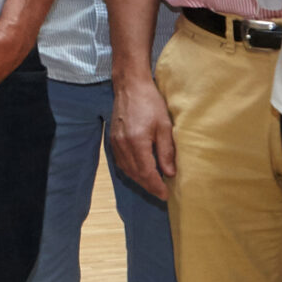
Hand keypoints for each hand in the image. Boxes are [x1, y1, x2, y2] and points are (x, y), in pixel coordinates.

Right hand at [108, 73, 177, 199]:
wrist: (130, 86)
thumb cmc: (150, 102)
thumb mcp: (164, 126)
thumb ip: (166, 151)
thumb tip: (169, 173)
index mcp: (137, 143)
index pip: (146, 173)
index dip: (156, 186)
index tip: (166, 195)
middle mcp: (123, 146)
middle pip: (135, 174)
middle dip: (149, 186)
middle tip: (161, 193)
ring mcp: (115, 143)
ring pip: (127, 170)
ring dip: (139, 179)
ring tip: (153, 184)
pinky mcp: (112, 139)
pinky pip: (120, 162)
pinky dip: (131, 170)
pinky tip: (139, 170)